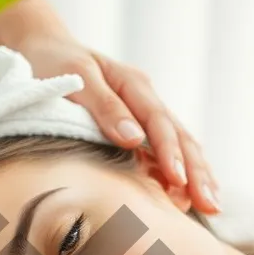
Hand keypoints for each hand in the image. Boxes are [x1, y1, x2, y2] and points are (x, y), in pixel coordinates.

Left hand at [11, 34, 220, 214]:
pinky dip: (180, 173)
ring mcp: (144, 113)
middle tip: (211, 204)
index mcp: (132, 83)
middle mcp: (145, 98)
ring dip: (196, 174)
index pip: (158, 122)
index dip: (169, 152)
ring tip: (211, 206)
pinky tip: (189, 197)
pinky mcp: (137, 128)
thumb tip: (133, 139)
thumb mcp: (75, 77)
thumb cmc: (54, 63)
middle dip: (197, 171)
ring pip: (180, 144)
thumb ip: (104, 107)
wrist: (43, 48)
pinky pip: (165, 151)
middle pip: (180, 136)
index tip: (178, 179)